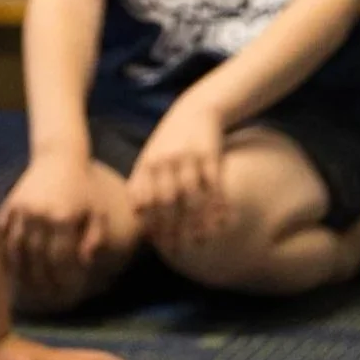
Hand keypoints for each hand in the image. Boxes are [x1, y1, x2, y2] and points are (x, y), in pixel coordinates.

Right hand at [0, 152, 100, 294]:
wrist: (59, 156)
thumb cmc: (83, 187)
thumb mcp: (97, 211)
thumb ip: (95, 237)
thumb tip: (86, 263)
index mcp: (64, 217)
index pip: (61, 258)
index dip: (64, 279)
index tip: (68, 293)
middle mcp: (40, 215)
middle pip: (37, 258)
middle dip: (43, 282)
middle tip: (48, 298)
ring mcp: (22, 210)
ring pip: (16, 250)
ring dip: (20, 273)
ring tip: (26, 290)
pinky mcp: (10, 205)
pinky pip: (1, 235)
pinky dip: (2, 253)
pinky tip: (6, 270)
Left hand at [126, 98, 226, 249]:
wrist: (196, 109)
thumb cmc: (170, 141)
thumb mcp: (150, 156)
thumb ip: (141, 183)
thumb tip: (138, 215)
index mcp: (147, 163)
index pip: (145, 199)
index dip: (150, 223)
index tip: (158, 243)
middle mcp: (165, 160)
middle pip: (167, 201)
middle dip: (172, 228)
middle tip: (177, 250)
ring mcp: (188, 156)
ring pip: (191, 195)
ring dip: (197, 221)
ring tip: (200, 240)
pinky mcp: (210, 153)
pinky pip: (214, 185)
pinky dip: (218, 205)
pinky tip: (221, 222)